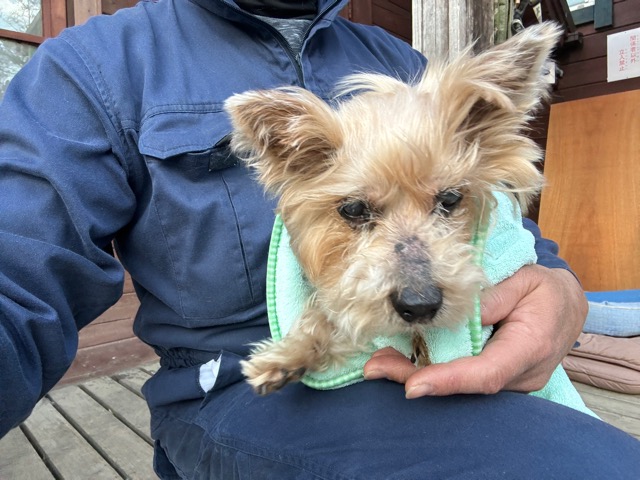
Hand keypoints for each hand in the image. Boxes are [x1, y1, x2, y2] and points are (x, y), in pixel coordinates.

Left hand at [363, 265, 587, 397]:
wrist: (566, 305)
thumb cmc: (545, 289)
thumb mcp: (525, 280)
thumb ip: (492, 297)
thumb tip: (455, 312)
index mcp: (530, 348)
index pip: (487, 373)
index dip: (449, 381)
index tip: (413, 386)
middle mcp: (520, 375)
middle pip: (466, 386)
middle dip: (417, 378)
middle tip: (375, 368)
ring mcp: (510, 381)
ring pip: (461, 386)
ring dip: (416, 375)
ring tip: (378, 364)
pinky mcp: (497, 377)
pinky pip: (462, 379)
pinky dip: (430, 371)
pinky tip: (399, 362)